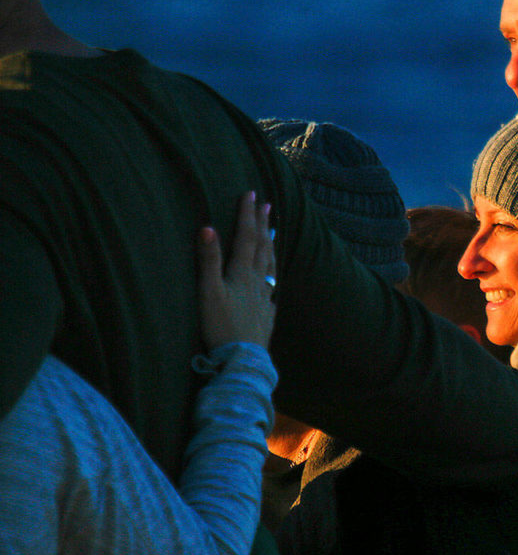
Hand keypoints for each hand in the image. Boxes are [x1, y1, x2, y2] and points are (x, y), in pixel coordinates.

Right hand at [197, 191, 276, 349]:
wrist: (243, 360)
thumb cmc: (221, 326)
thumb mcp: (209, 291)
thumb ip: (209, 260)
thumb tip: (207, 227)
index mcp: (242, 273)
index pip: (246, 237)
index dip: (248, 215)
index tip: (250, 194)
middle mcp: (258, 282)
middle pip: (263, 247)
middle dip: (263, 224)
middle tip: (267, 205)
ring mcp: (265, 298)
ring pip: (270, 265)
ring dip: (270, 245)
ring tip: (272, 232)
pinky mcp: (267, 314)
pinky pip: (272, 287)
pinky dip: (272, 275)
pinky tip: (272, 278)